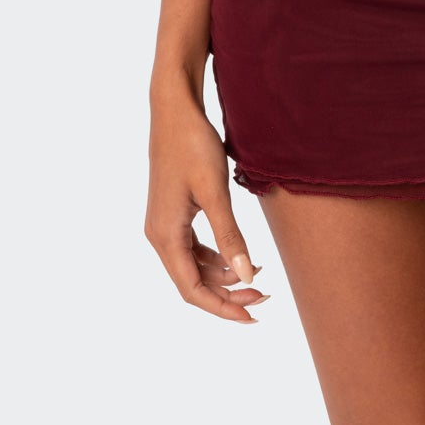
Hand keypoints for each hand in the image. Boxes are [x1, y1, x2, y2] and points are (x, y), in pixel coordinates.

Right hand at [145, 88, 270, 321]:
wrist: (174, 109)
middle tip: (265, 295)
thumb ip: (230, 236)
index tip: (253, 316)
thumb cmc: (193, 145)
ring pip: (194, 265)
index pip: (192, 290)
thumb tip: (247, 277)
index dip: (222, 308)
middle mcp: (159, 235)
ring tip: (259, 276)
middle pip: (193, 281)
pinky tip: (238, 255)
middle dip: (228, 294)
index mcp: (165, 236)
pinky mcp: (173, 212)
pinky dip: (216, 256)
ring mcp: (164, 223)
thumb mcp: (215, 191)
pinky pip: (193, 247)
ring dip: (224, 275)